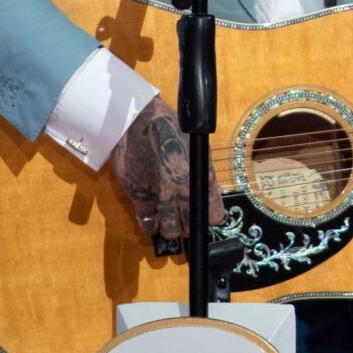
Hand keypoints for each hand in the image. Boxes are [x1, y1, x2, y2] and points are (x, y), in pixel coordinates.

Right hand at [108, 96, 225, 248]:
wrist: (139, 122)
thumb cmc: (172, 129)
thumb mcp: (197, 149)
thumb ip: (202, 174)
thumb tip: (207, 194)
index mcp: (201, 178)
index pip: (214, 215)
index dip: (211, 217)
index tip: (207, 215)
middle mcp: (182, 191)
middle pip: (191, 226)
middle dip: (190, 225)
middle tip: (186, 218)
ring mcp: (159, 196)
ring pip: (169, 230)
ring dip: (171, 228)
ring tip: (171, 220)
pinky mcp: (138, 197)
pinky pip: (147, 223)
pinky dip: (151, 225)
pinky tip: (154, 220)